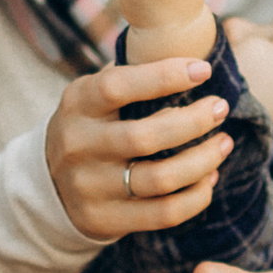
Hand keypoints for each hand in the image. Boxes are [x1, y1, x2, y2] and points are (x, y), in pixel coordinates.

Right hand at [45, 51, 229, 243]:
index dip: (164, 76)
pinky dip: (195, 197)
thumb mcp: (94, 96)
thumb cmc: (92, 126)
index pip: (118, 86)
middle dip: (194, 122)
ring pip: (160, 179)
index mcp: (78, 104)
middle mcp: (78, 145)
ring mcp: (89, 186)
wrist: (50, 185)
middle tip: (220, 109)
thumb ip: (132, 77)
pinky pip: (163, 214)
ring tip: (223, 144)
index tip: (204, 71)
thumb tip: (192, 54)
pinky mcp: (104, 219)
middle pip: (146, 137)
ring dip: (203, 161)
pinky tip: (208, 179)